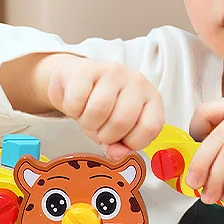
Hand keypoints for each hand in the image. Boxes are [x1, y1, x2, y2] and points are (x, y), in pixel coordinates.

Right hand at [35, 53, 164, 154]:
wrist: (77, 81)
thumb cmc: (102, 107)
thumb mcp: (117, 131)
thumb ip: (121, 146)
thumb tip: (117, 154)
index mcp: (151, 99)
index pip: (150, 128)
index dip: (132, 143)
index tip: (121, 141)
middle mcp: (137, 82)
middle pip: (121, 121)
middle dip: (105, 135)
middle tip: (99, 128)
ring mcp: (113, 72)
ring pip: (98, 111)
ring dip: (87, 123)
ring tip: (88, 116)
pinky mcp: (88, 69)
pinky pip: (77, 101)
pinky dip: (72, 110)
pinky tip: (77, 104)